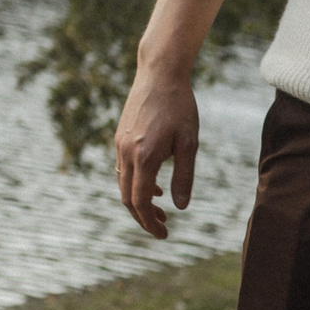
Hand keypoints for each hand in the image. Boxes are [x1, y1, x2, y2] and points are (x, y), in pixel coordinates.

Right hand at [114, 67, 200, 238]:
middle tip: (162, 229)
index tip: (164, 235)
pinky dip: (135, 184)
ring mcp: (120, 144)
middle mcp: (126, 153)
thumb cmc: (180, 106)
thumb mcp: (189, 143)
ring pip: (123, 184)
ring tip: (161, 211)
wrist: (159, 73)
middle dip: (143, 218)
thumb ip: (184, 176)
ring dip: (139, 202)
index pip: (140, 202)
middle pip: (127, 198)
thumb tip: (180, 207)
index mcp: (144, 157)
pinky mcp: (120, 136)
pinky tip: (155, 187)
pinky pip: (123, 169)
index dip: (150, 222)